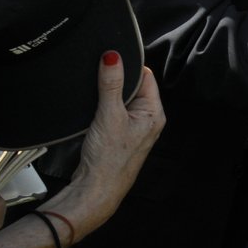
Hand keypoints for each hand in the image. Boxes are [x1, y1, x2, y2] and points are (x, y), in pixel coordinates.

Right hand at [52, 53, 164, 235]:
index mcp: (154, 113)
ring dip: (108, 95)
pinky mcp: (118, 135)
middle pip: (133, 87)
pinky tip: (93, 110)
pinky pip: (112, 112)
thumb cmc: (107, 160)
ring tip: (96, 96)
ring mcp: (133, 128)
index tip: (111, 58)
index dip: (129, 66)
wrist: (94, 190)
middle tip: (99, 77)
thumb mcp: (109, 115)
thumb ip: (111, 84)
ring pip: (120, 99)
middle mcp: (147, 119)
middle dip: (117, 80)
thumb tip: (113, 57)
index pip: (146, 76)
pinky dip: (102, 107)